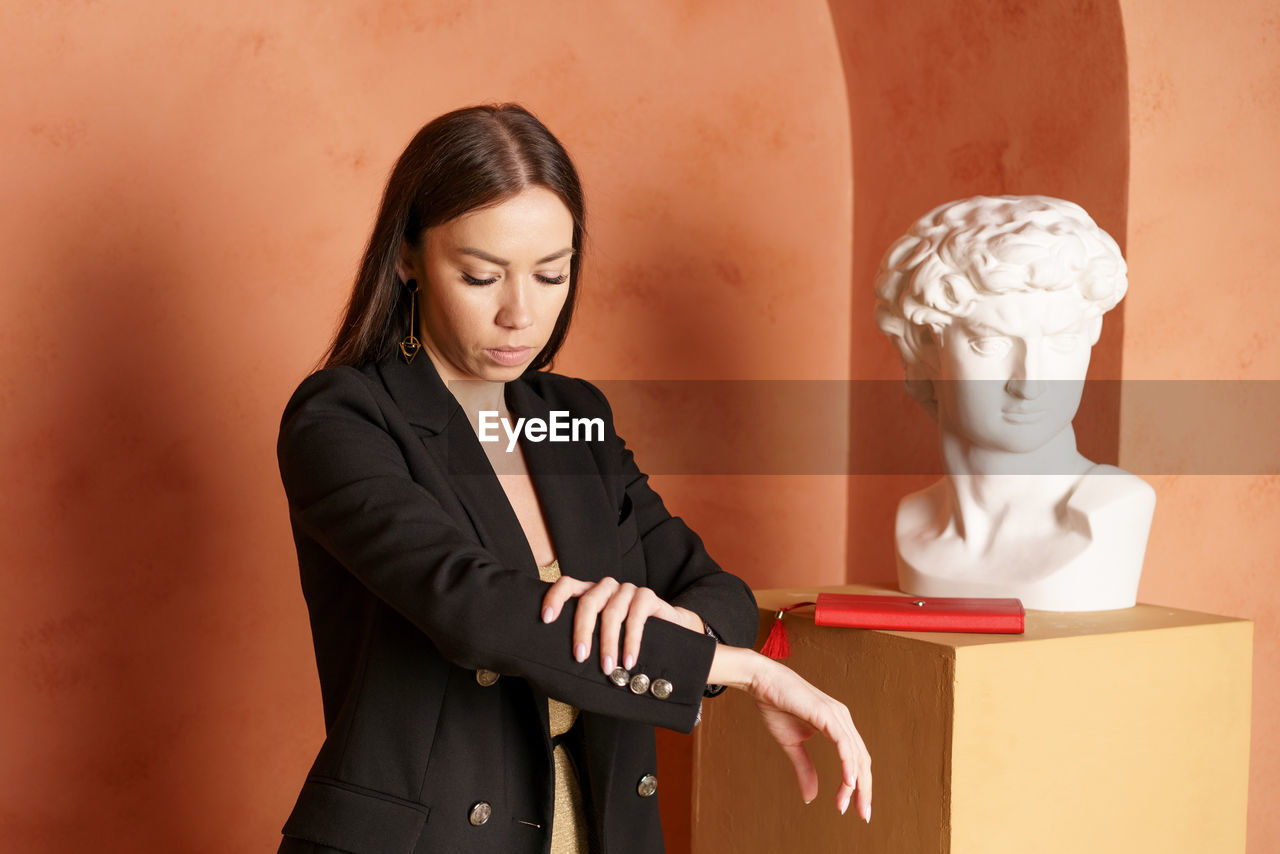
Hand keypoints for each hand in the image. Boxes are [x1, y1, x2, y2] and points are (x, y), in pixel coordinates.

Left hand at [541, 575, 704, 674]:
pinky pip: (636, 618)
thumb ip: (584, 640)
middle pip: (588, 602)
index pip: (566, 585)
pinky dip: (631, 642)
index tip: (546, 619)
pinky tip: (629, 660)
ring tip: (608, 667)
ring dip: (608, 643)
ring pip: (611, 613)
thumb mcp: (600, 635)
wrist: (667, 628)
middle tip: (580, 657)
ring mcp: (626, 589)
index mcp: (589, 592)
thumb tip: (558, 666)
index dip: (554, 598)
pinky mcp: (647, 596)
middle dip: (582, 632)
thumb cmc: (625, 636)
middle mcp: (606, 587)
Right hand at [709, 645, 871, 820]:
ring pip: (856, 754)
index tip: (851, 809)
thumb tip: (811, 797)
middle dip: (865, 790)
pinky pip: (843, 742)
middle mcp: (843, 720)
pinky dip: (848, 763)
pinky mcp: (827, 714)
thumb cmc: (777, 706)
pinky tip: (849, 782)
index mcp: (838, 726)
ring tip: (852, 805)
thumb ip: (805, 769)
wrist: (762, 682)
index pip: (856, 760)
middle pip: (862, 760)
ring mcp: (837, 716)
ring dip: (857, 783)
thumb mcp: (792, 745)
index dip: (858, 786)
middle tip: (863, 815)